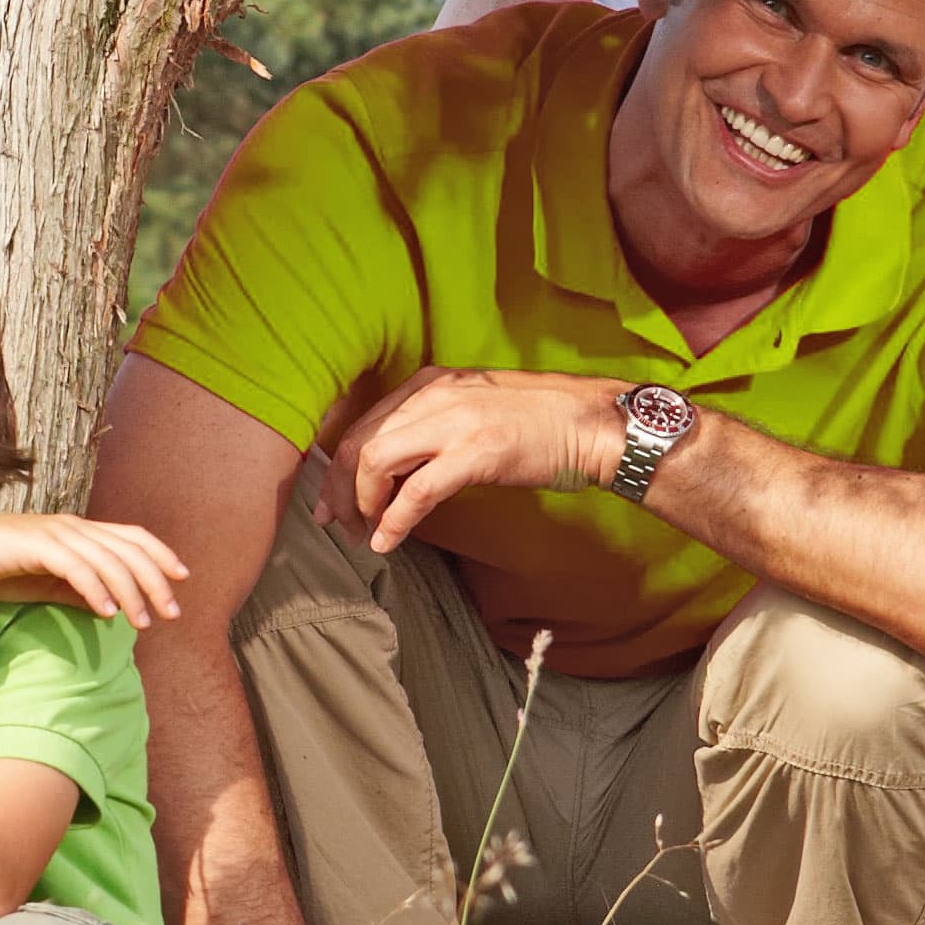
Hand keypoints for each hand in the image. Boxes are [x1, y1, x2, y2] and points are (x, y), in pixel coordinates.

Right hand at [0, 513, 189, 627]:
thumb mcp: (48, 581)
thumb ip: (78, 589)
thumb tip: (111, 607)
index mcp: (79, 529)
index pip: (133, 536)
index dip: (161, 554)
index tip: (182, 579)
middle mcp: (73, 526)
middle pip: (129, 549)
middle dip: (155, 580)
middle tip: (172, 612)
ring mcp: (56, 534)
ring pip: (108, 560)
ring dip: (130, 592)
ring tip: (143, 622)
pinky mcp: (38, 546)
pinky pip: (76, 568)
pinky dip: (96, 590)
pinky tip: (108, 614)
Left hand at [320, 367, 626, 553]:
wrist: (593, 424)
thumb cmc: (540, 423)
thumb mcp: (473, 409)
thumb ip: (431, 428)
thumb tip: (394, 472)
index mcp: (430, 382)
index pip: (363, 423)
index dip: (337, 467)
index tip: (331, 500)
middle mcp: (435, 395)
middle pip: (359, 442)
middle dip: (337, 489)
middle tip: (336, 524)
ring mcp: (455, 422)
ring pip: (376, 461)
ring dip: (361, 505)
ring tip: (365, 534)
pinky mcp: (477, 453)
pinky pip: (417, 491)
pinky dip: (393, 520)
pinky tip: (387, 541)